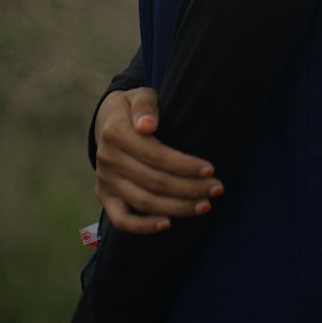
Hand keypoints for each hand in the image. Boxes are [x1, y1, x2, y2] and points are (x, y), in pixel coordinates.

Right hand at [94, 88, 223, 233]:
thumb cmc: (135, 108)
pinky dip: (144, 227)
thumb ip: (145, 106)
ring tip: (205, 206)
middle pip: (154, 182)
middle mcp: (107, 159)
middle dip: (189, 188)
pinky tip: (168, 224)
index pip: (155, 156)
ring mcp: (105, 181)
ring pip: (144, 202)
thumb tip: (148, 125)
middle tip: (217, 189)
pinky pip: (122, 220)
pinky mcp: (105, 197)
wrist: (108, 122)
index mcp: (115, 133)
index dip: (184, 165)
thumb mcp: (140, 96)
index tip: (210, 169)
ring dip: (177, 207)